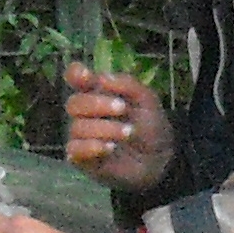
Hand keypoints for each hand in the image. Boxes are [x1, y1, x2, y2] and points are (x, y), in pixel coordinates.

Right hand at [64, 61, 176, 191]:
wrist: (160, 158)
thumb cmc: (150, 125)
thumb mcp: (146, 99)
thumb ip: (127, 84)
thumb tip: (102, 78)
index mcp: (97, 92)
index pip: (75, 78)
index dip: (76, 75)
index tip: (87, 77)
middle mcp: (85, 113)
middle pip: (73, 103)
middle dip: (97, 104)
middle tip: (122, 109)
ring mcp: (82, 136)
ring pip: (77, 127)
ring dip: (104, 128)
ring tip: (127, 133)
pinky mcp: (82, 158)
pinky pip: (74, 149)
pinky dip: (91, 147)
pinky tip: (110, 147)